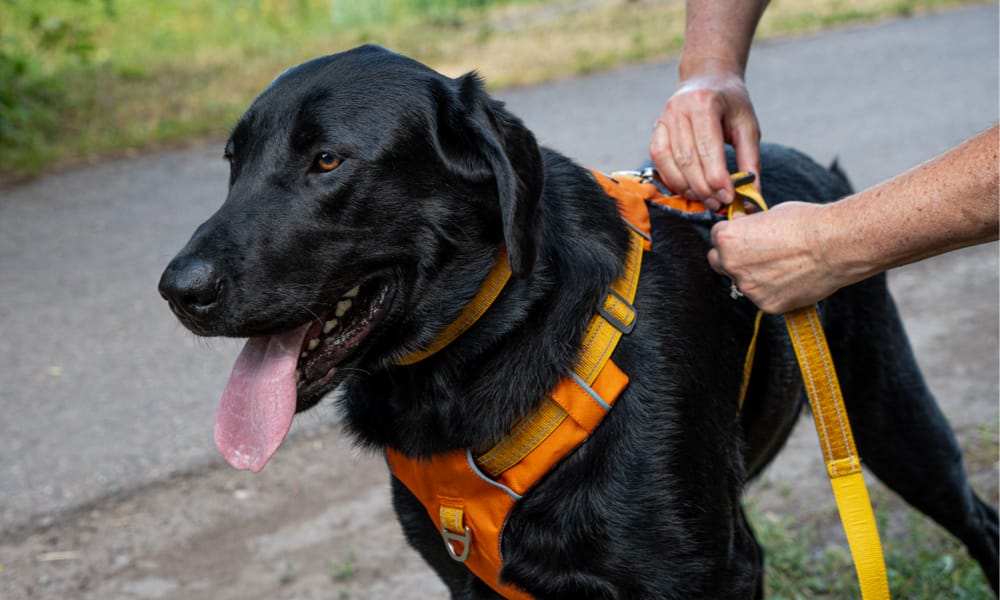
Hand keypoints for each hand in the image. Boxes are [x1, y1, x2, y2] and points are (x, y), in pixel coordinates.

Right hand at [650, 63, 760, 210]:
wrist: (707, 78)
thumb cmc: (731, 104)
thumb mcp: (747, 126)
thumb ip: (750, 161)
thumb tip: (753, 196)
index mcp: (705, 102)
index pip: (708, 148)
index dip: (717, 178)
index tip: (728, 197)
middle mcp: (680, 109)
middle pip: (687, 159)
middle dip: (703, 187)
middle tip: (717, 203)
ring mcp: (664, 118)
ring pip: (670, 163)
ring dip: (687, 188)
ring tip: (705, 199)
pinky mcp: (656, 129)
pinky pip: (658, 160)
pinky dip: (671, 179)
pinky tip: (687, 188)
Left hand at [707, 202, 840, 312]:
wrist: (837, 245)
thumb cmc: (807, 224)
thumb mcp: (768, 213)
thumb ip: (747, 226)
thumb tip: (741, 227)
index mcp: (728, 239)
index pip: (716, 237)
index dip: (732, 235)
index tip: (745, 235)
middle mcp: (732, 265)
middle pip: (719, 262)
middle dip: (733, 257)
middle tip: (757, 252)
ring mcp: (749, 288)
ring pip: (742, 282)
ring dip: (754, 275)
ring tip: (782, 264)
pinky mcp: (767, 304)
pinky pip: (762, 297)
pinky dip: (772, 290)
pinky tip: (790, 278)